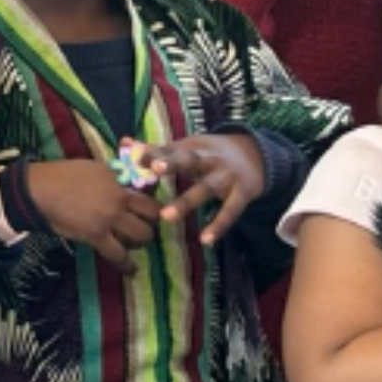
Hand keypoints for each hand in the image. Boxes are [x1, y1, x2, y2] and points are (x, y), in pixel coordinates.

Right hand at [25, 160, 161, 273]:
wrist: (40, 190)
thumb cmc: (60, 176)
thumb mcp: (92, 167)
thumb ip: (111, 177)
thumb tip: (121, 183)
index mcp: (118, 181)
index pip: (146, 192)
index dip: (153, 204)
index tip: (151, 211)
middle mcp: (119, 199)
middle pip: (151, 215)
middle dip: (151, 223)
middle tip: (144, 228)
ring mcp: (110, 219)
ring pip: (141, 235)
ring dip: (141, 242)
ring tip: (135, 245)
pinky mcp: (97, 236)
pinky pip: (118, 254)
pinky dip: (127, 265)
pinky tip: (132, 271)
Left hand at [145, 133, 266, 245]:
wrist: (256, 156)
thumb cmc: (211, 155)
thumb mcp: (188, 148)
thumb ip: (157, 149)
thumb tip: (124, 142)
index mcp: (193, 146)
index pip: (169, 148)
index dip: (152, 152)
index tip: (133, 155)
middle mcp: (209, 158)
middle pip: (189, 160)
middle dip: (171, 163)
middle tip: (153, 170)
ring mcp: (226, 176)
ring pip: (205, 188)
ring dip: (186, 202)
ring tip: (166, 217)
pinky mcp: (241, 193)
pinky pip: (229, 212)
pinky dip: (218, 225)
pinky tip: (205, 240)